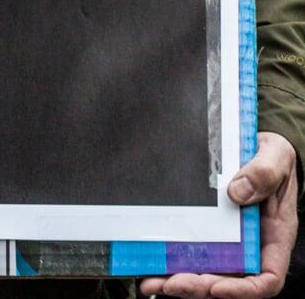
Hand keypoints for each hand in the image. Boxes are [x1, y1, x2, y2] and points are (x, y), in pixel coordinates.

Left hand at [139, 132, 297, 298]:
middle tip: (171, 283)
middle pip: (229, 279)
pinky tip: (152, 261)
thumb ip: (264, 173)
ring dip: (180, 280)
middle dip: (199, 287)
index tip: (215, 286)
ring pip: (208, 269)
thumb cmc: (275, 157)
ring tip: (153, 282)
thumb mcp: (277, 158)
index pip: (265, 278)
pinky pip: (194, 248)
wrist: (258, 145)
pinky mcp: (211, 228)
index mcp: (275, 236)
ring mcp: (231, 239)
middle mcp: (252, 245)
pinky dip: (174, 258)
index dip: (240, 289)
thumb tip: (236, 192)